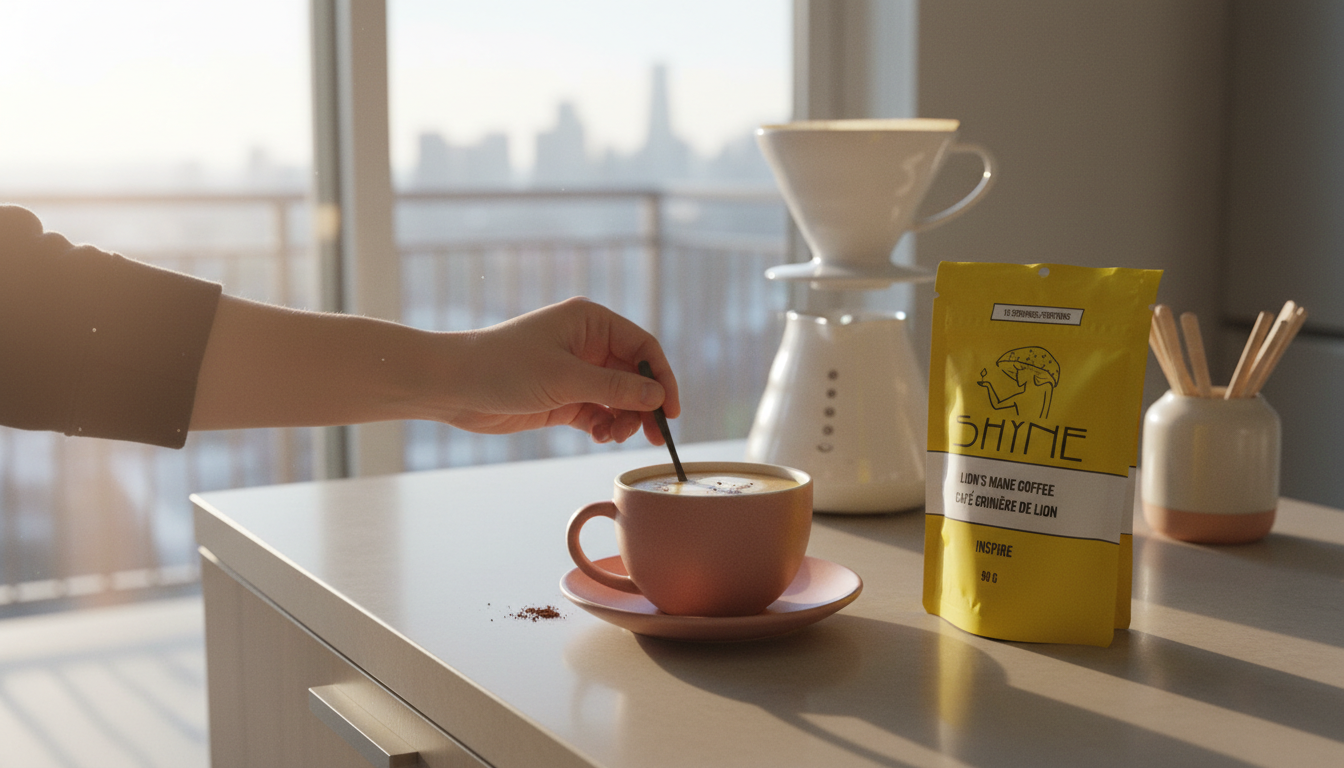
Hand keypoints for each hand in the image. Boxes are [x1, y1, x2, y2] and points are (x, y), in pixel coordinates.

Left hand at [437, 297, 680, 444]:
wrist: (453, 385)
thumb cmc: (504, 368)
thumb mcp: (565, 378)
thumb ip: (614, 389)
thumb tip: (657, 396)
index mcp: (590, 322)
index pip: (642, 348)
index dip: (661, 378)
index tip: (671, 411)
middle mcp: (587, 344)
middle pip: (634, 376)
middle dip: (644, 405)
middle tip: (654, 436)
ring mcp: (575, 372)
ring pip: (618, 398)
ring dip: (623, 419)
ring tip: (613, 435)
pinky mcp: (562, 397)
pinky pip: (598, 412)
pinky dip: (604, 426)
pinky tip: (597, 435)